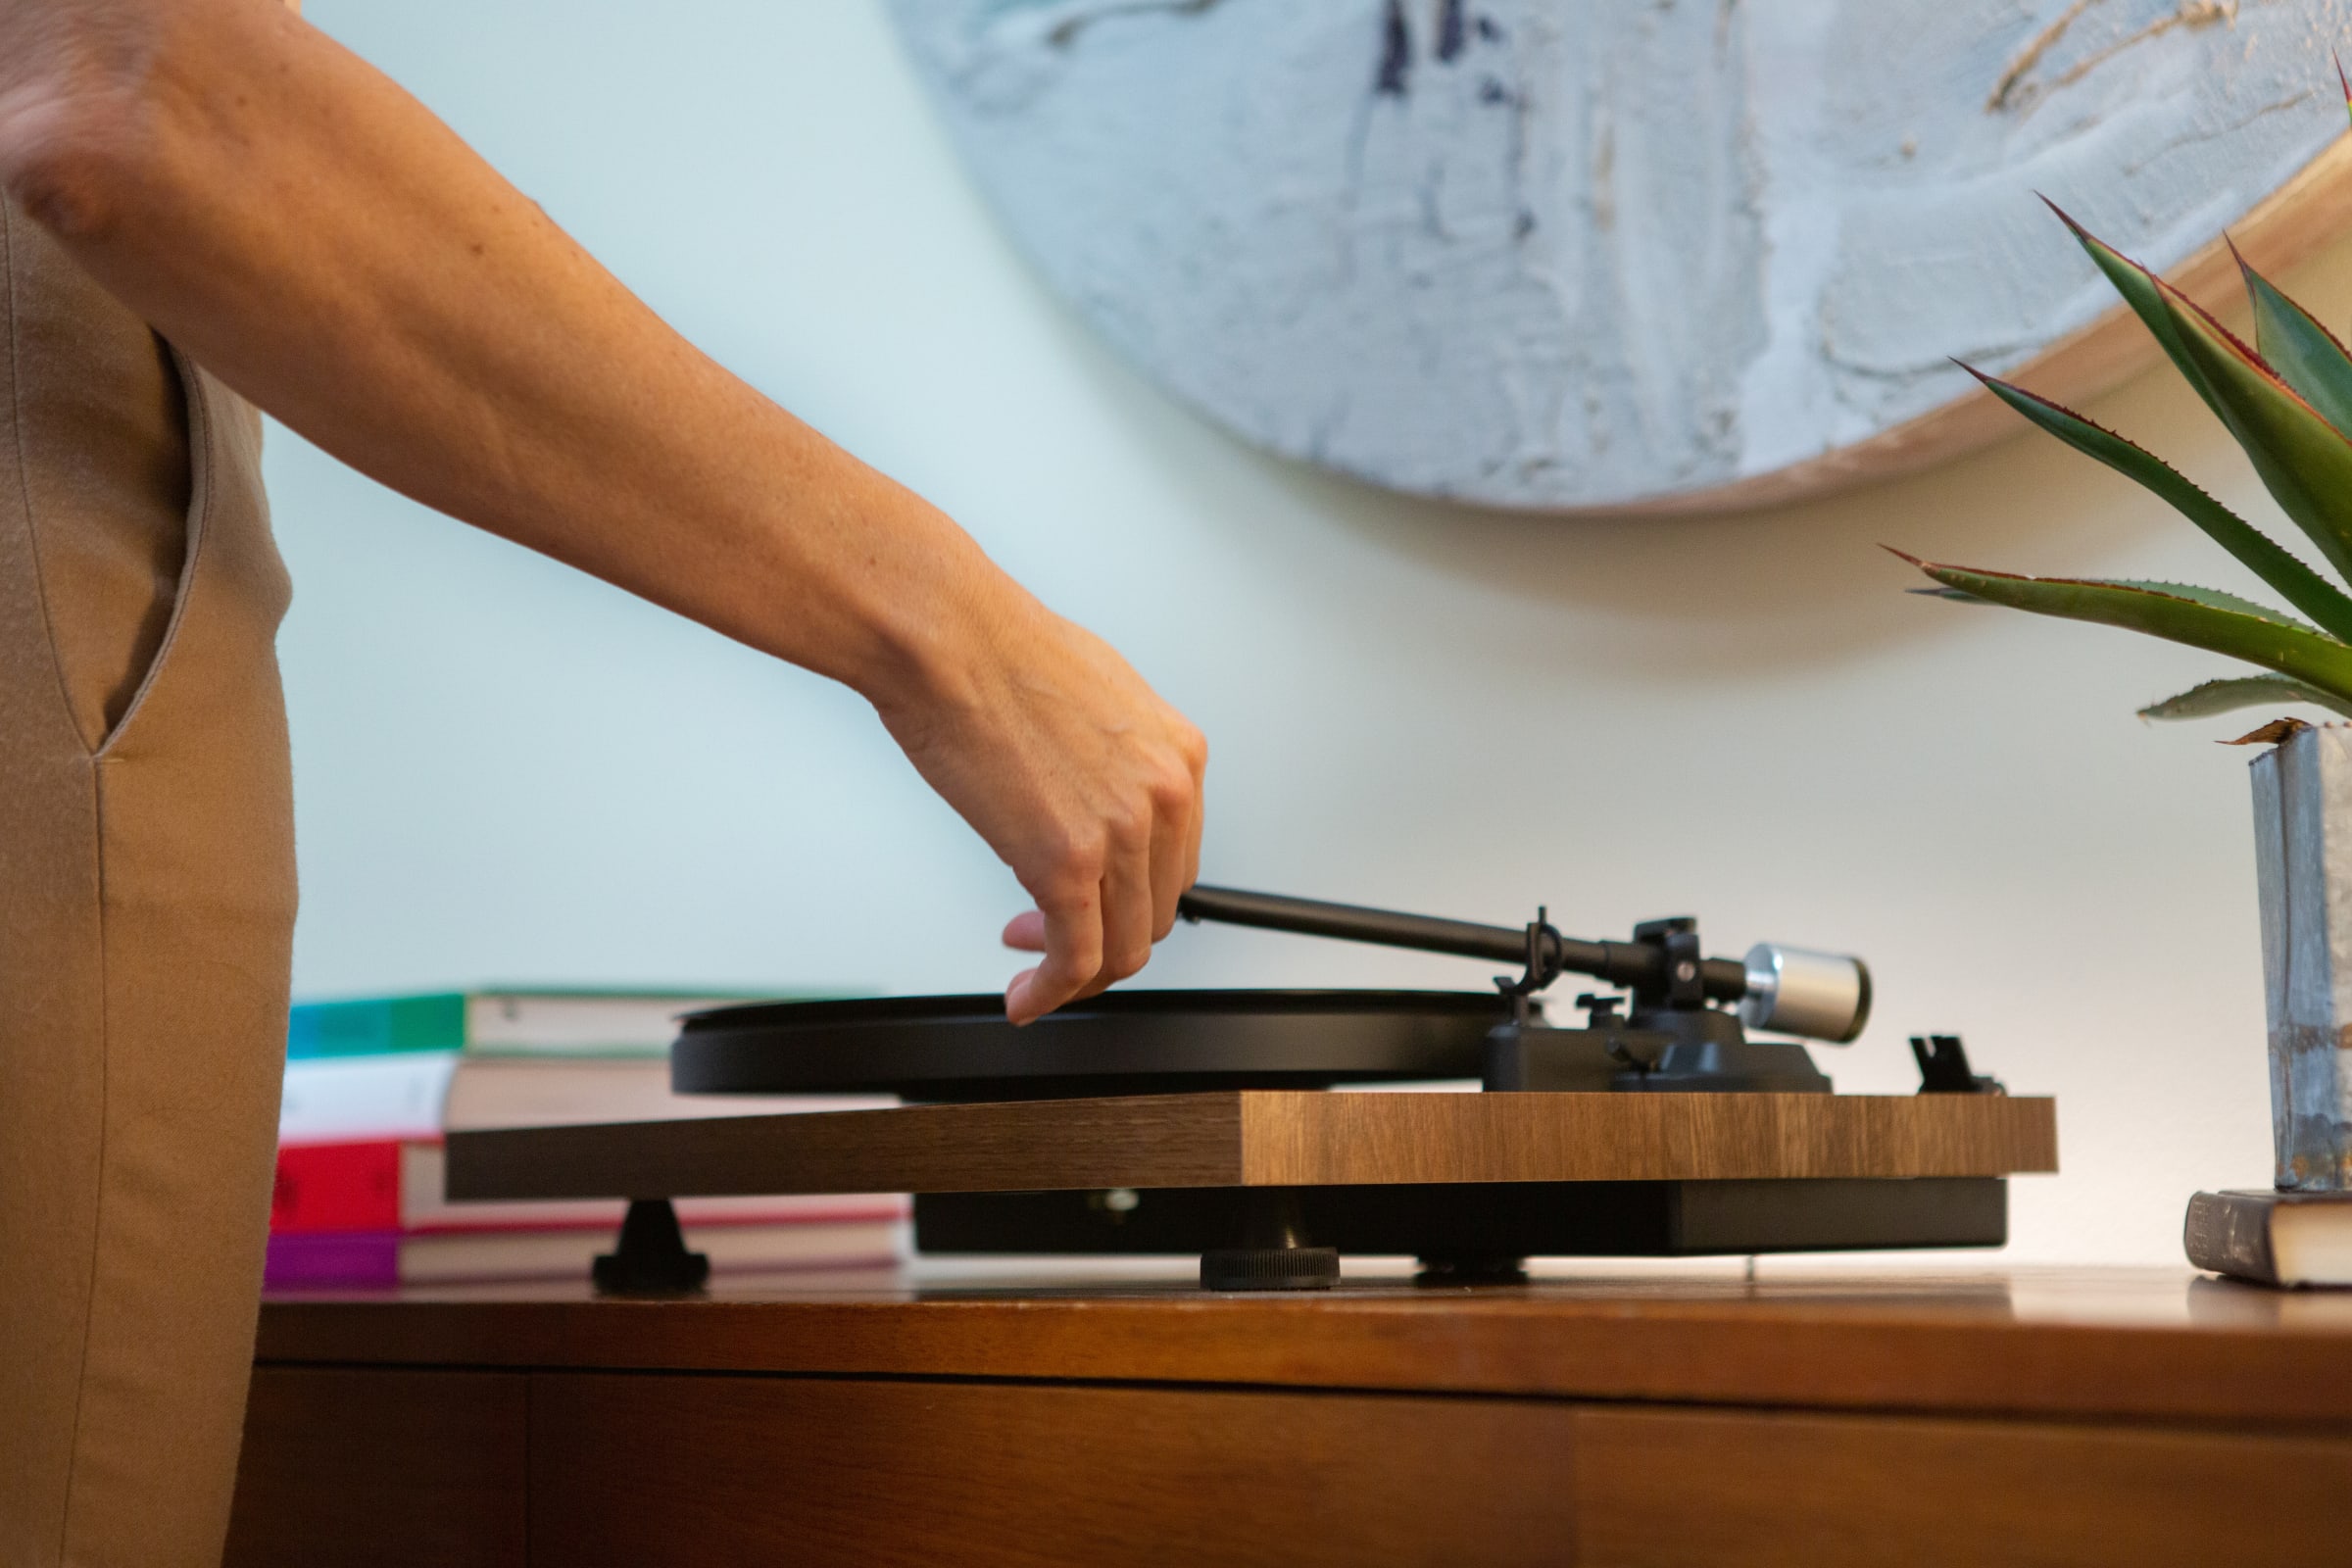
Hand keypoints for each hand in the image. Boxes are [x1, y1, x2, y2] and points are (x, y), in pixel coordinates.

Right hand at [872, 582, 1205, 1023]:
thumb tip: (1091, 799)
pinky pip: (1076, 959)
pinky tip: (1024, 997)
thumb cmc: (995, 652)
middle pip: (1155, 910)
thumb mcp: (1093, 699)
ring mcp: (1121, 832)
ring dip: (1077, 974)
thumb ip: (1112, 759)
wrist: (944, 636)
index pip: (1176, 862)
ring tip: (1033, 973)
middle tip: (1051, 937)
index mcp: (1176, 753)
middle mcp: (1164, 794)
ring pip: (1121, 946)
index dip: (1130, 896)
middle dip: (1104, 937)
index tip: (1093, 905)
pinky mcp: (1066, 863)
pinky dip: (1052, 992)